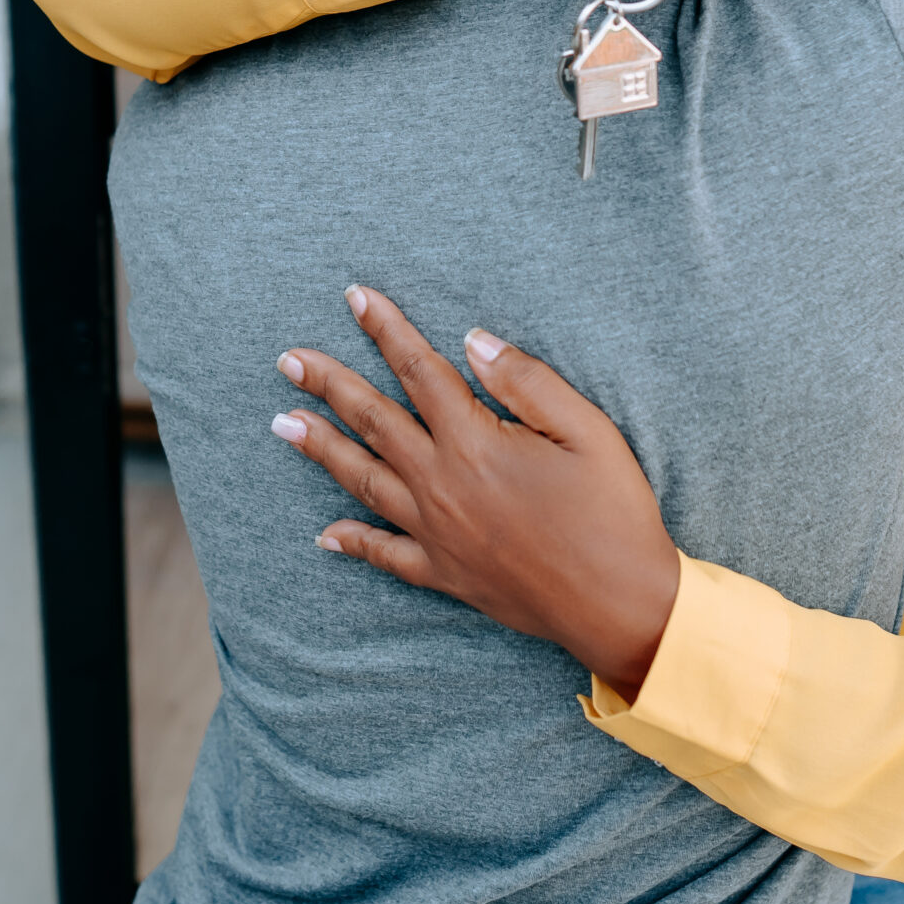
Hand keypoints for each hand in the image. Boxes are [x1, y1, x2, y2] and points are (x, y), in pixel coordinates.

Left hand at [269, 284, 680, 693]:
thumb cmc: (613, 512)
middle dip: (328, 385)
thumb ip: (525, 382)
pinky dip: (352, 542)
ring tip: (284, 423)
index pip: (418, 371)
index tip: (356, 298)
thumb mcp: (587, 430)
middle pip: (373, 422)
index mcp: (475, 443)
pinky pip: (385, 555)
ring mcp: (437, 534)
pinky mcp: (445, 574)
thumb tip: (472, 341)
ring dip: (321, 449)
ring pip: (364, 481)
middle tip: (288, 360)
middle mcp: (443, 485)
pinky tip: (324, 533)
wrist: (620, 605)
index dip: (386, 330)